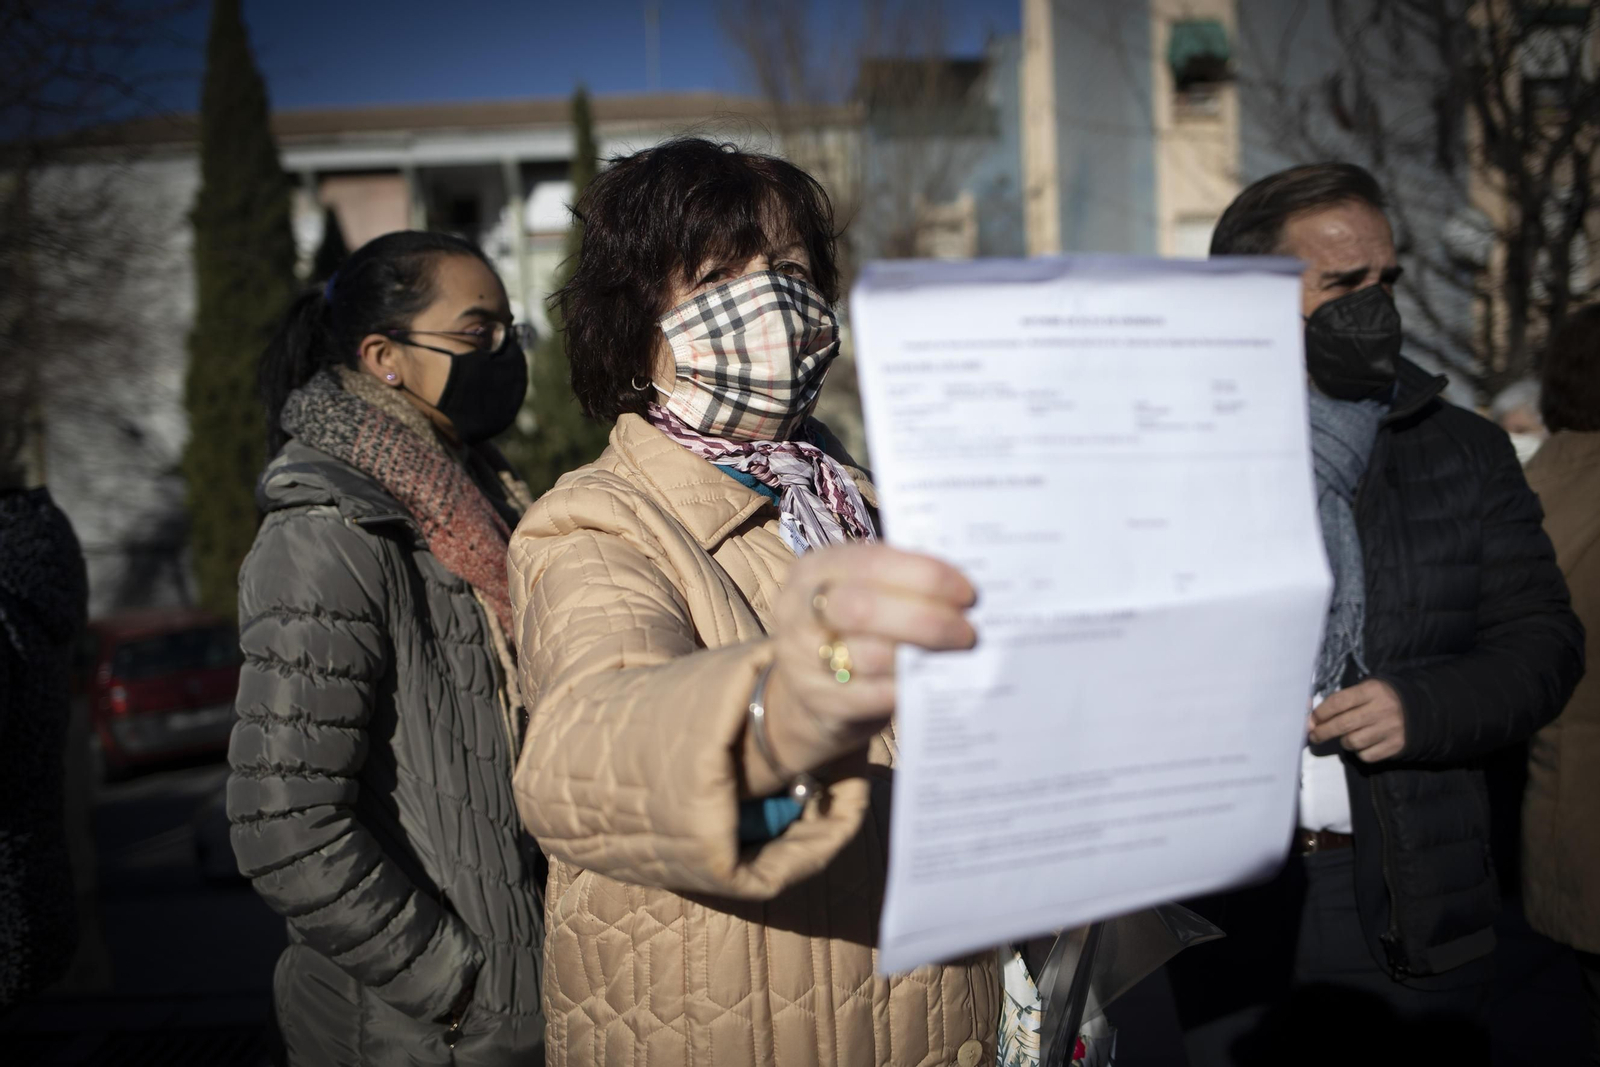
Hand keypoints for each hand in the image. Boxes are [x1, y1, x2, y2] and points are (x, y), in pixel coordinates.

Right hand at [753, 543, 976, 788]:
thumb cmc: (847, 627)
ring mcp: (802, 659)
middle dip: (926, 619)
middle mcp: (798, 611)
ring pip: (871, 657)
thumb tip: (959, 588)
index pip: (872, 563)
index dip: (925, 576)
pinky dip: (909, 688)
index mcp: (815, 569)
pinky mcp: (819, 702)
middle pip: (865, 610)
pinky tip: (933, 681)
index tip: (966, 592)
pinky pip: (873, 696)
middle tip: (968, 631)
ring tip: (956, 654)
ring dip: (923, 656)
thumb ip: (896, 583)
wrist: (806, 688)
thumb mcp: (858, 590)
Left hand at [1308, 680, 1406, 762]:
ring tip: (1347, 736)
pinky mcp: (1396, 746)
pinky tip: (1364, 744)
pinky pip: (1366, 755)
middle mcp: (1381, 710)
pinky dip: (1360, 752)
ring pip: (1352, 742)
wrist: (1421, 711)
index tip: (1312, 720)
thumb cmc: (1383, 699)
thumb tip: (1312, 719)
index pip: (1338, 702)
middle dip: (1322, 732)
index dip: (1321, 713)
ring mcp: (1389, 729)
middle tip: (1314, 735)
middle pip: (1342, 725)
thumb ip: (1341, 701)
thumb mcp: (1366, 690)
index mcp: (1372, 691)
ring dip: (1345, 741)